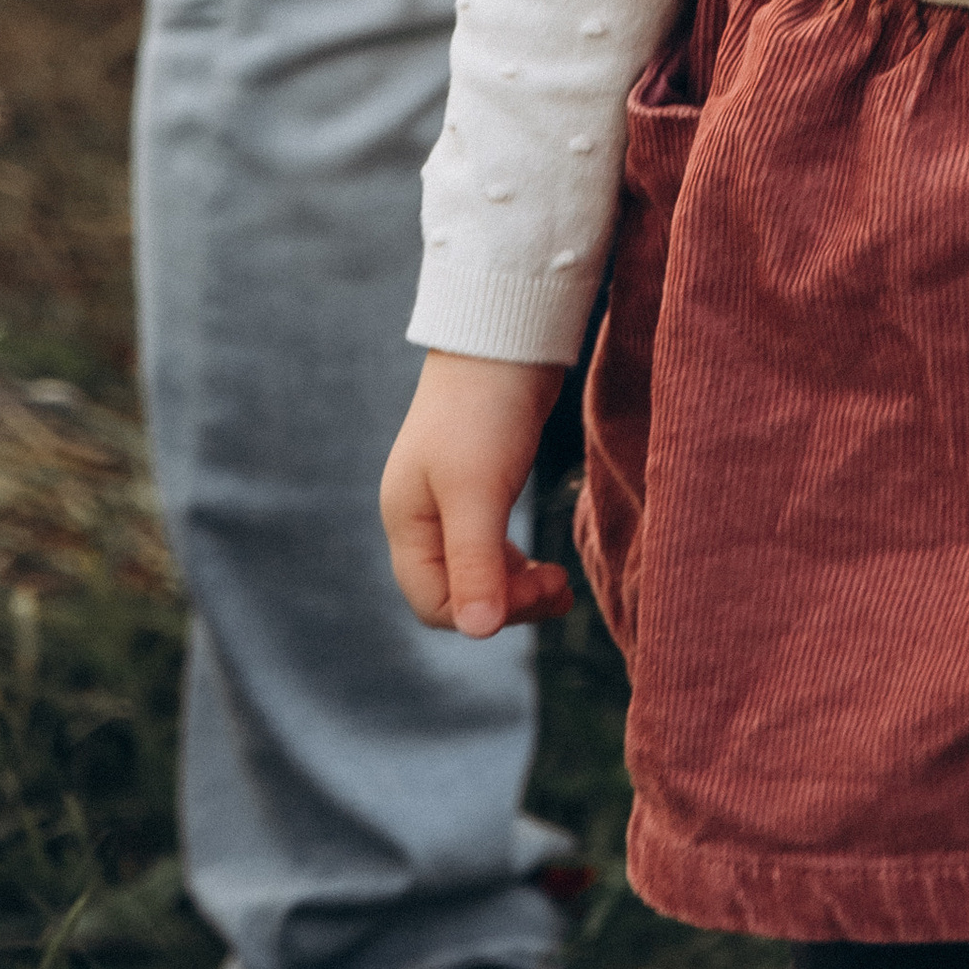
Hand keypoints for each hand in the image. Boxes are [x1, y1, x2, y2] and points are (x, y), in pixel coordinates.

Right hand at [380, 349, 571, 635]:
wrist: (504, 336)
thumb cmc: (485, 412)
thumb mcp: (479, 492)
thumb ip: (476, 563)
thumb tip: (479, 632)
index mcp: (406, 521)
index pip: (433, 602)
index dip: (485, 611)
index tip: (539, 589)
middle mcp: (421, 516)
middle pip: (455, 593)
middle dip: (506, 603)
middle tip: (560, 591)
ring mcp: (449, 500)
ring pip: (477, 572)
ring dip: (517, 587)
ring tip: (561, 585)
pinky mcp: (480, 483)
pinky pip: (491, 547)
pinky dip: (518, 564)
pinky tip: (546, 563)